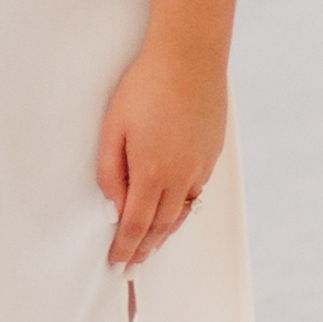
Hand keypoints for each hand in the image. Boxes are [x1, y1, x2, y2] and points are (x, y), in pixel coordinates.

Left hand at [91, 44, 225, 280]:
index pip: (135, 224)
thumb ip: (110, 170)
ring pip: (182, 213)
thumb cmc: (145, 86)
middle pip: (161, 226)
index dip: (124, 247)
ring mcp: (200, 166)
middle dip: (144, 248)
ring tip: (151, 246)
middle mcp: (181, 176)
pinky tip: (175, 212)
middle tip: (131, 264)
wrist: (189, 57)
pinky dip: (183, 210)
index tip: (115, 262)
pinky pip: (196, 193)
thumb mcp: (113, 127)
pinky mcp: (212, 154)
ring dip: (165, 233)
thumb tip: (113, 203)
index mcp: (152, 172)